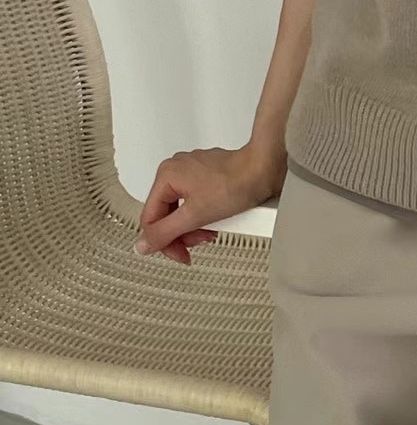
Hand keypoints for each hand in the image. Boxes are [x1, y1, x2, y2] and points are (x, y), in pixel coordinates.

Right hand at [135, 143, 285, 264]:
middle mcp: (177, 169)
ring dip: (195, 227)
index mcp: (167, 175)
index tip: (180, 255)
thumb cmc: (236, 183)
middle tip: (199, 243)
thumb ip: (165, 232)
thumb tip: (142, 245)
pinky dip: (206, 215)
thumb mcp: (195, 215)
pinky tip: (219, 221)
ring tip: (212, 232)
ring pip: (183, 210)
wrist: (265, 169)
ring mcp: (194, 171)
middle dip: (184, 234)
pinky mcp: (209, 176)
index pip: (151, 218)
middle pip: (167, 214)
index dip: (164, 242)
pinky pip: (197, 201)